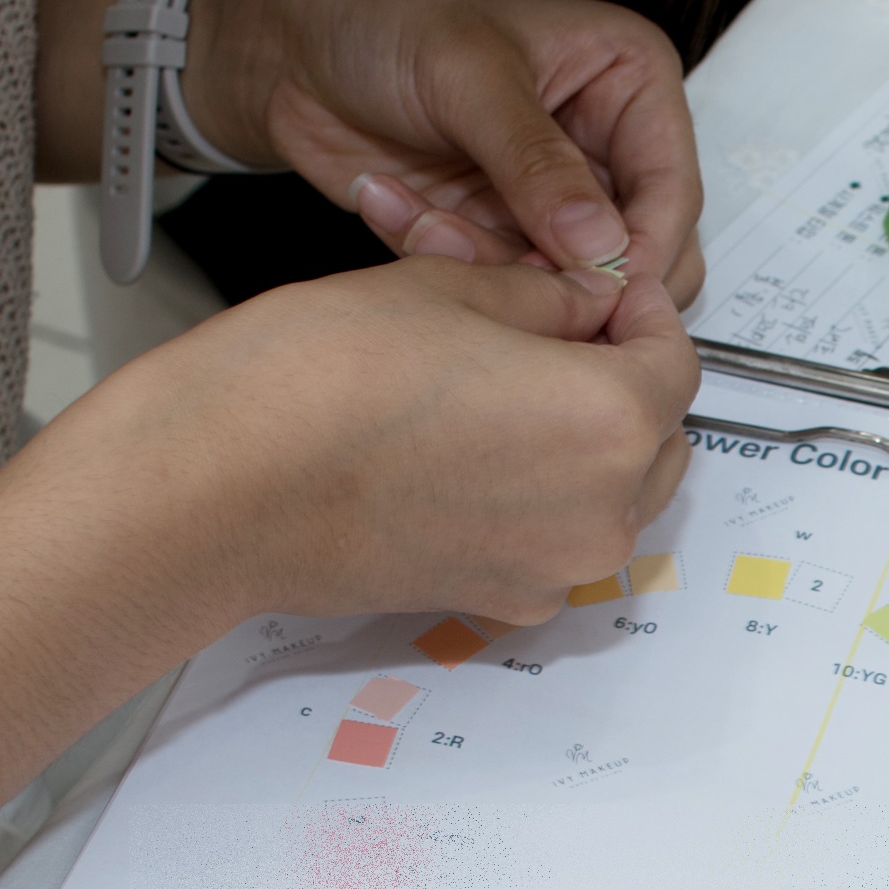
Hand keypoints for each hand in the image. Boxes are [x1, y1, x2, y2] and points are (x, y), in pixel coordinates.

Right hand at [64, 259, 701, 626]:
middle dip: (622, 381)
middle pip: (658, 436)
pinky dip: (540, 498)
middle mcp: (601, 513)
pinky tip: (470, 453)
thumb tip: (584, 301)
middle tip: (552, 334)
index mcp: (609, 422)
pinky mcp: (500, 601)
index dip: (640, 314)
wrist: (213, 490)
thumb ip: (543, 296)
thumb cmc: (311, 383)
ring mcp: (552, 570)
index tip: (601, 292)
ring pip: (616, 495)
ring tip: (504, 392)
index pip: (676, 360)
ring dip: (588, 443)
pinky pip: (556, 541)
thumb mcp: (446, 287)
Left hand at [187, 0, 705, 303]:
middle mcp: (600, 146)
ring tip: (425, 218)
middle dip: (569, 276)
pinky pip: (499, 286)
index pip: (672, 192)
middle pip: (637, 255)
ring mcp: (548, 197)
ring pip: (564, 285)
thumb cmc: (383, 11)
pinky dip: (445, 261)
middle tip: (510, 274)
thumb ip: (538, 165)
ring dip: (489, 267)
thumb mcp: (469, 74)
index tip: (599, 291)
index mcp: (628, 83)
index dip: (642, 251)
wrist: (286, 39)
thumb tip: (600, 245)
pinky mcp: (494, 232)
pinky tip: (396, 205)